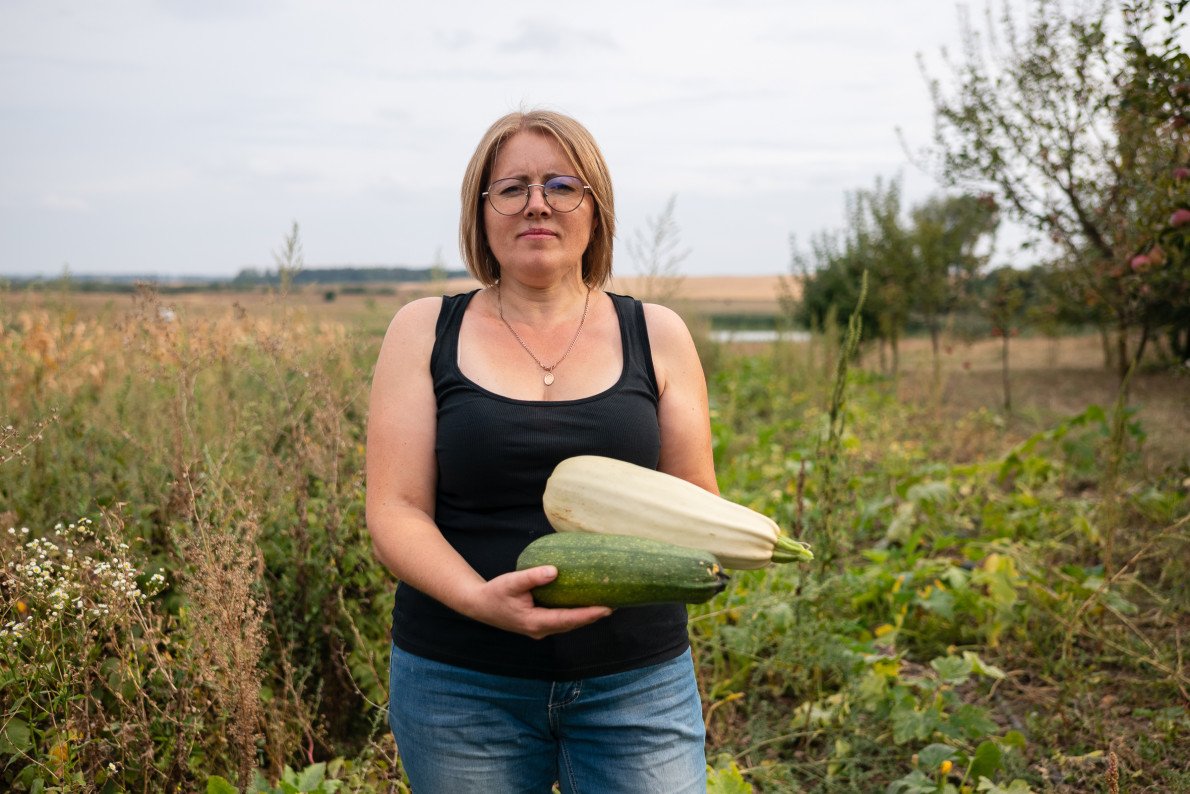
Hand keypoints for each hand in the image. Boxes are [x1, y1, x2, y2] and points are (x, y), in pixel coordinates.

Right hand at [461, 566, 611, 639]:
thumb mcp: (511, 582)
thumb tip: (554, 570)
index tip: (607, 608)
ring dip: (586, 616)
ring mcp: (540, 629)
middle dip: (593, 615)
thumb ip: (532, 577)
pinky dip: (575, 613)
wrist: (479, 605)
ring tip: (606, 603)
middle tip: (616, 603)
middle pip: (573, 624)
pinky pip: (562, 620)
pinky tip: (585, 602)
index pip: (568, 620)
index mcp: (535, 623)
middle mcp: (541, 630)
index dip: (589, 614)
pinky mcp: (539, 624)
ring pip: (569, 624)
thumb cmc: (495, 592)